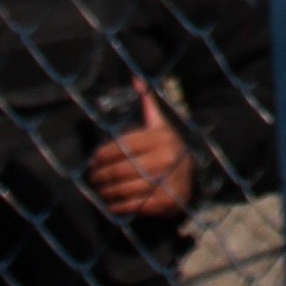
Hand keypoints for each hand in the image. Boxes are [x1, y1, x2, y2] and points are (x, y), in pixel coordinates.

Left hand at [86, 80, 192, 220]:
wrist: (194, 177)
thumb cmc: (169, 148)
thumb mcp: (160, 125)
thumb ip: (147, 104)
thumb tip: (135, 78)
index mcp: (161, 137)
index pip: (123, 146)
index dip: (103, 155)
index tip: (91, 161)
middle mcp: (166, 158)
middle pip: (122, 169)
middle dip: (101, 175)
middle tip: (91, 178)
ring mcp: (167, 181)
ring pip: (126, 188)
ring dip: (106, 192)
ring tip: (97, 191)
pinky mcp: (166, 202)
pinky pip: (135, 205)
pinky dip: (118, 207)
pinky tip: (109, 204)